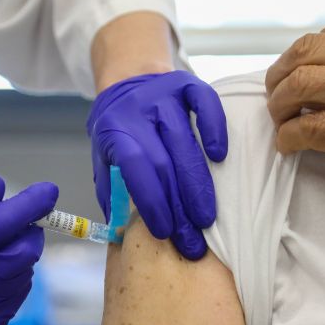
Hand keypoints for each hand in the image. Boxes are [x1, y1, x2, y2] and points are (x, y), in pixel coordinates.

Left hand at [88, 71, 227, 259]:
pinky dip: (215, 129)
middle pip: (164, 162)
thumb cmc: (120, 135)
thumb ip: (111, 192)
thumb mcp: (104, 161)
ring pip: (185, 141)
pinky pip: (206, 103)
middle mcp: (139, 110)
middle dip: (179, 206)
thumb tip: (122, 234)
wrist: (127, 87)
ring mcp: (165, 95)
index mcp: (115, 131)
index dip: (152, 200)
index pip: (135, 168)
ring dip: (199, 185)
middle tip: (192, 240)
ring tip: (207, 219)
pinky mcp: (188, 84)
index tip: (165, 231)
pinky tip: (220, 157)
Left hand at [265, 19, 324, 247]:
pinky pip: (307, 127)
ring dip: (279, 107)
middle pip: (306, 51)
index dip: (304, 58)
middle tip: (276, 98)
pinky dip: (289, 137)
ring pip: (299, 85)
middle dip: (280, 76)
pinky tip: (289, 146)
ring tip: (280, 123)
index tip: (295, 76)